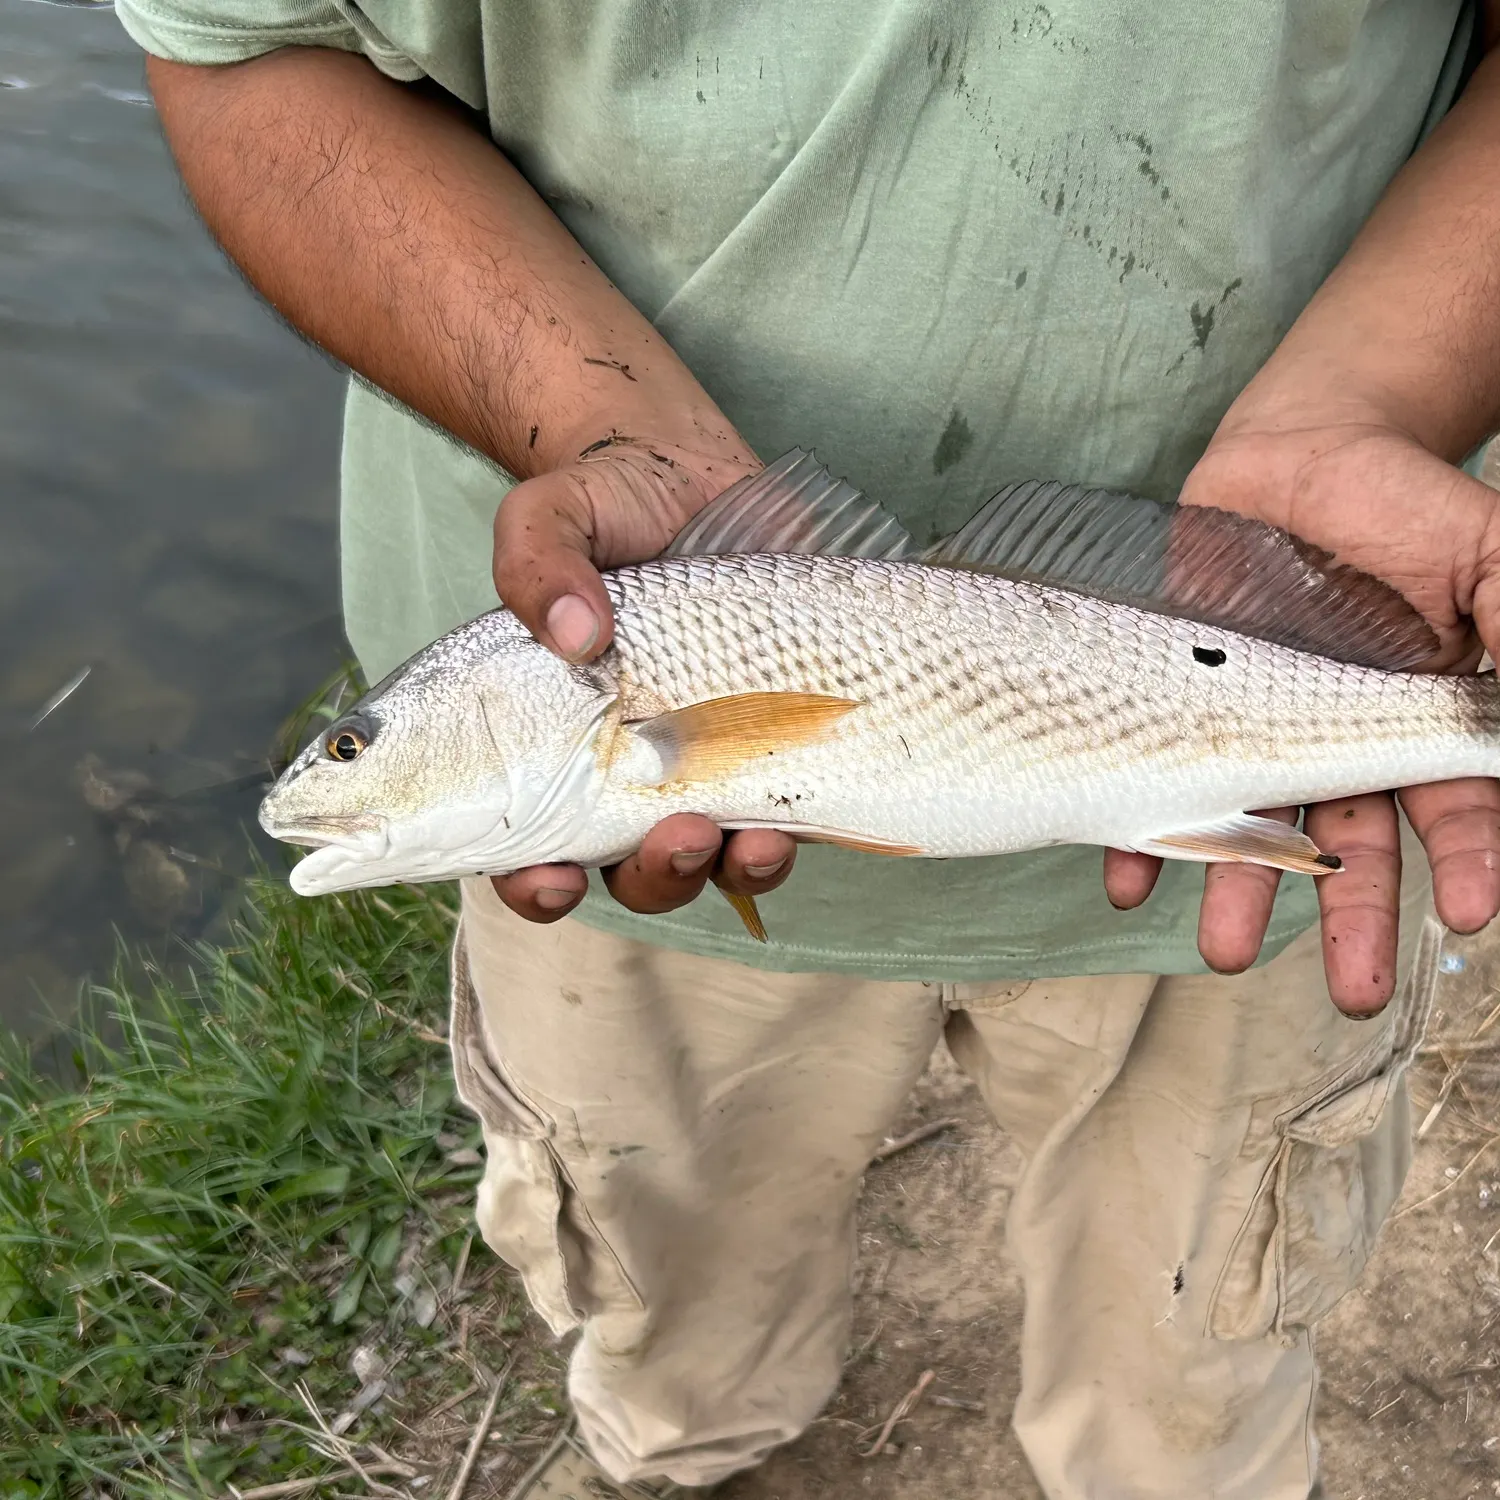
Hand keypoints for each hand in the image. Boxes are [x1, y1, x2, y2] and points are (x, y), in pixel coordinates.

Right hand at [488, 436, 798, 922]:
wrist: (691, 473)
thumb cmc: (603, 503)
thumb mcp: (552, 514)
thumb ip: (536, 561)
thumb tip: (574, 632)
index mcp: (549, 744)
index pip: (525, 844)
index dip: (535, 882)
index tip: (554, 876)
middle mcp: (623, 771)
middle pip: (630, 871)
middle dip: (656, 876)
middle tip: (678, 835)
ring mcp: (704, 765)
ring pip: (713, 861)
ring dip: (732, 869)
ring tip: (755, 842)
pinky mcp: (775, 744)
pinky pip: (786, 818)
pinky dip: (793, 833)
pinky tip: (798, 820)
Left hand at [1105, 417, 1499, 1014]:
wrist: (1298, 453)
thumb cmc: (1401, 501)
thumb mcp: (1483, 550)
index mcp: (1417, 717)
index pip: (1453, 807)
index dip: (1468, 861)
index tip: (1468, 913)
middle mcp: (1337, 738)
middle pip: (1353, 845)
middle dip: (1351, 919)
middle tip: (1354, 992)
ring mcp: (1257, 724)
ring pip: (1253, 824)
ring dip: (1239, 892)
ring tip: (1223, 955)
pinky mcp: (1187, 700)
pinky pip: (1158, 773)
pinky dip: (1141, 828)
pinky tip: (1126, 880)